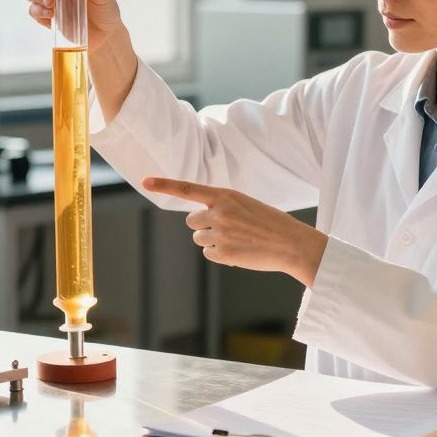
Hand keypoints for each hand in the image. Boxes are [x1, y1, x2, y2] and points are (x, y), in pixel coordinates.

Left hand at [141, 177, 327, 287]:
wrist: (291, 243)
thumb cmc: (270, 223)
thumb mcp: (245, 204)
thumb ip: (221, 206)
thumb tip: (198, 221)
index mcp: (225, 195)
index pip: (188, 188)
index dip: (164, 184)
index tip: (145, 181)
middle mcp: (219, 212)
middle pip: (191, 221)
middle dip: (204, 226)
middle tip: (228, 229)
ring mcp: (220, 233)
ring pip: (200, 238)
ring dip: (213, 241)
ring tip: (238, 240)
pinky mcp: (223, 253)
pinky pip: (209, 254)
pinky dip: (221, 255)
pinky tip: (240, 252)